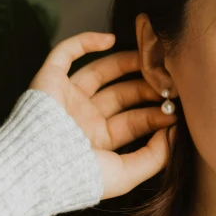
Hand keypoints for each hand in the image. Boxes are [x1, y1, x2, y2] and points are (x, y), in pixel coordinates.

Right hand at [28, 31, 177, 200]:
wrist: (39, 169)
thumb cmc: (80, 177)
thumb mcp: (127, 174)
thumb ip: (156, 156)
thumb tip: (174, 131)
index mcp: (99, 141)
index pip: (134, 121)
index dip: (157, 113)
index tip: (177, 108)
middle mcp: (84, 119)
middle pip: (121, 94)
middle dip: (146, 86)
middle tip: (169, 80)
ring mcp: (66, 99)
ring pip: (100, 72)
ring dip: (125, 61)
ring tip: (149, 56)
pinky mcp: (49, 81)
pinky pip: (64, 54)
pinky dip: (85, 42)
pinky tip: (110, 38)